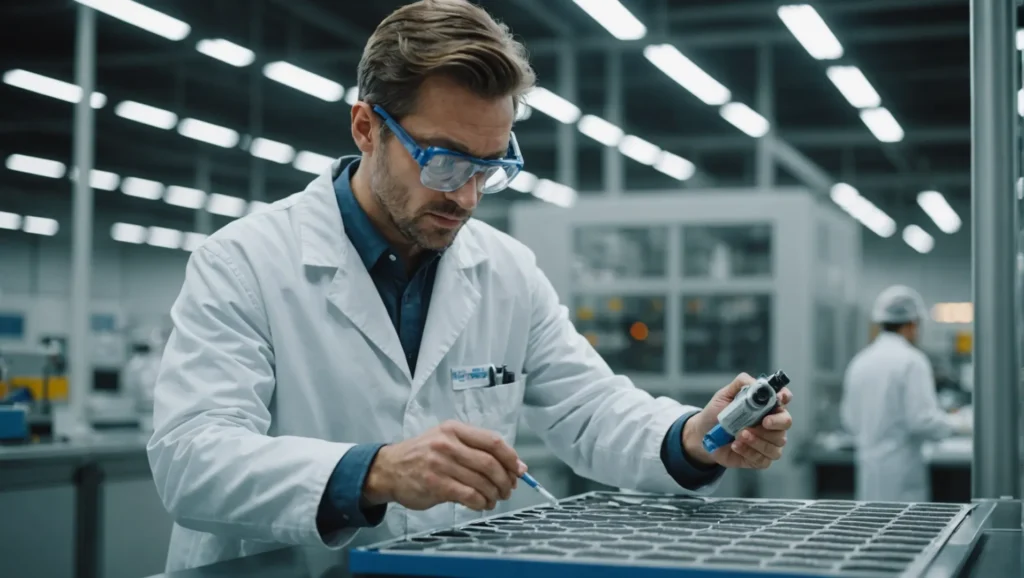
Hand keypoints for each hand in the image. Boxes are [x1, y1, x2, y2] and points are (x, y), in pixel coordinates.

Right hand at [362, 420, 525, 511]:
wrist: (389, 469)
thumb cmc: (422, 455)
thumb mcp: (445, 439)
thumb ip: (474, 448)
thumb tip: (512, 466)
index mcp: (454, 429)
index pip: (492, 441)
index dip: (511, 458)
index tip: (520, 470)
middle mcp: (447, 444)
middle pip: (490, 463)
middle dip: (505, 479)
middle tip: (508, 489)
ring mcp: (440, 464)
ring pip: (481, 481)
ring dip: (494, 494)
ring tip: (495, 499)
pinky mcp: (435, 485)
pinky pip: (468, 495)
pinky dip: (481, 503)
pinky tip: (481, 505)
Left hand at [682, 373, 793, 469]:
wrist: (703, 434)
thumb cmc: (717, 414)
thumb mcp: (725, 395)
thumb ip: (741, 384)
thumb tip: (756, 382)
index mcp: (765, 406)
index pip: (783, 399)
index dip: (784, 397)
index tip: (779, 399)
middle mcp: (771, 423)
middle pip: (786, 422)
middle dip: (775, 422)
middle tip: (762, 422)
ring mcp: (767, 442)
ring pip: (776, 443)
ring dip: (758, 440)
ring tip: (739, 435)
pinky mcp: (759, 458)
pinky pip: (763, 459)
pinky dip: (749, 452)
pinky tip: (736, 446)